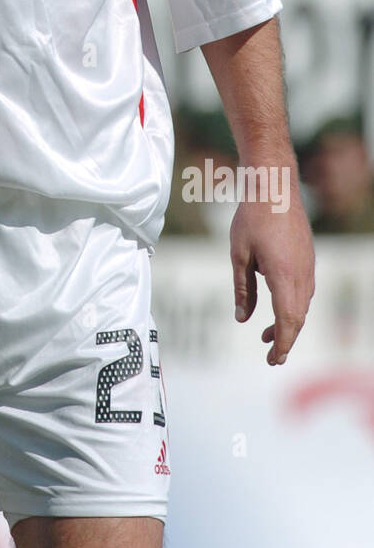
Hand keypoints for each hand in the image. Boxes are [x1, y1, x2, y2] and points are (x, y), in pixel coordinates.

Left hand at [230, 191, 314, 365]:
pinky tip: (277, 305)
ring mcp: (308, 266)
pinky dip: (292, 306)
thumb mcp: (239, 256)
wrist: (274, 187)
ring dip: (287, 323)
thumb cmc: (251, 219)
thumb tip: (242, 318)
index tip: (273, 359)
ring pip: (302, 305)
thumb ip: (242, 289)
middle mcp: (301, 275)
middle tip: (270, 356)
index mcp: (283, 277)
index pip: (287, 321)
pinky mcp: (307, 259)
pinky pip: (304, 291)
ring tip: (266, 334)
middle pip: (297, 318)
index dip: (282, 344)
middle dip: (285, 340)